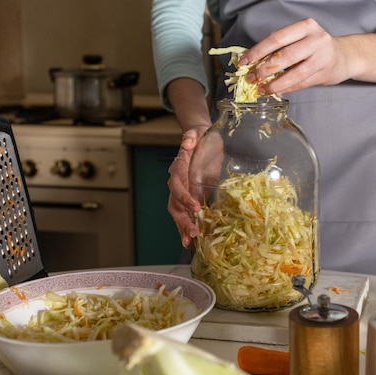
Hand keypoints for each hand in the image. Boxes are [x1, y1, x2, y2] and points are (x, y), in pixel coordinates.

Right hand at [167, 127, 206, 247]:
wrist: (201, 139)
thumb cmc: (200, 137)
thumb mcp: (196, 133)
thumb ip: (191, 137)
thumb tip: (187, 142)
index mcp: (178, 168)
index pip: (178, 184)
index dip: (184, 196)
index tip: (196, 206)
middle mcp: (176, 182)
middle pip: (174, 204)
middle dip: (182, 219)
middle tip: (192, 232)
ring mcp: (181, 192)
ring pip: (177, 213)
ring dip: (182, 228)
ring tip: (189, 242)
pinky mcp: (188, 198)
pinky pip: (185, 214)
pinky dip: (187, 228)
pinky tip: (191, 241)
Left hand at [239, 18, 350, 94]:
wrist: (345, 56)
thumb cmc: (316, 46)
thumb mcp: (301, 38)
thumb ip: (280, 47)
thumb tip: (252, 62)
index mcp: (306, 26)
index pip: (276, 38)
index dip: (257, 51)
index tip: (243, 62)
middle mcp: (316, 40)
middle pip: (285, 56)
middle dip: (264, 69)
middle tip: (251, 78)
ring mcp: (323, 58)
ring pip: (294, 74)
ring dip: (274, 84)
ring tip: (261, 89)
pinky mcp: (325, 74)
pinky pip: (301, 84)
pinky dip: (286, 89)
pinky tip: (275, 91)